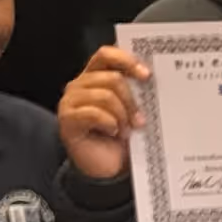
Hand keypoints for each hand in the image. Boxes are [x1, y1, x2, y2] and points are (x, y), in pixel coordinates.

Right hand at [57, 44, 147, 181]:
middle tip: (139, 120)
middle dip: (131, 100)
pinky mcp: (67, 119)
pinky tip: (113, 133)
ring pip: (105, 95)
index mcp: (97, 75)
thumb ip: (138, 91)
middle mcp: (81, 84)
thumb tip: (154, 78)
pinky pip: (93, 113)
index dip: (127, 60)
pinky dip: (109, 124)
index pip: (107, 54)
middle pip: (112, 78)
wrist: (108, 166)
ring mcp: (71, 101)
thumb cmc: (122, 136)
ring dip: (122, 115)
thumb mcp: (133, 109)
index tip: (147, 76)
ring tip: (126, 130)